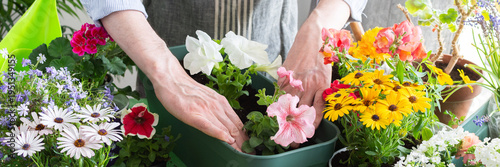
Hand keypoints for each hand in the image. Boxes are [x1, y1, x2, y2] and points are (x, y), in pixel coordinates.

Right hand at [100, 10, 246, 151]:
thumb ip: (217, 109)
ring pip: (226, 128)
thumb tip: (227, 124)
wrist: (170, 78)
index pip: (237, 123)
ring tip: (242, 153)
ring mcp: (206, 109)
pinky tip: (226, 141)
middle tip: (250, 154)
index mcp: (221, 102)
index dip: (245, 136)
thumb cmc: (185, 90)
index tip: (250, 147)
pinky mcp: (193, 113)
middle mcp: (216, 105)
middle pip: (234, 128)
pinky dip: (219, 134)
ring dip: (236, 143)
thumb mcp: (207, 97)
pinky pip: (209, 126)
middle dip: (243, 143)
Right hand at [278, 0, 349, 147]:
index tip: (306, 136)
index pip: (316, 113)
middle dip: (295, 127)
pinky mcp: (284, 74)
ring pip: (287, 103)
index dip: (311, 127)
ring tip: (280, 127)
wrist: (314, 38)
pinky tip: (276, 108)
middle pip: (300, 112)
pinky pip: (279, 92)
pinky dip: (277, 101)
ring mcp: (295, 79)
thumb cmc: (323, 57)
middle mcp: (309, 84)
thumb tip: (311, 112)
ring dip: (283, 117)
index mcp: (322, 87)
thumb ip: (319, 93)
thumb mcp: (327, 77)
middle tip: (291, 138)